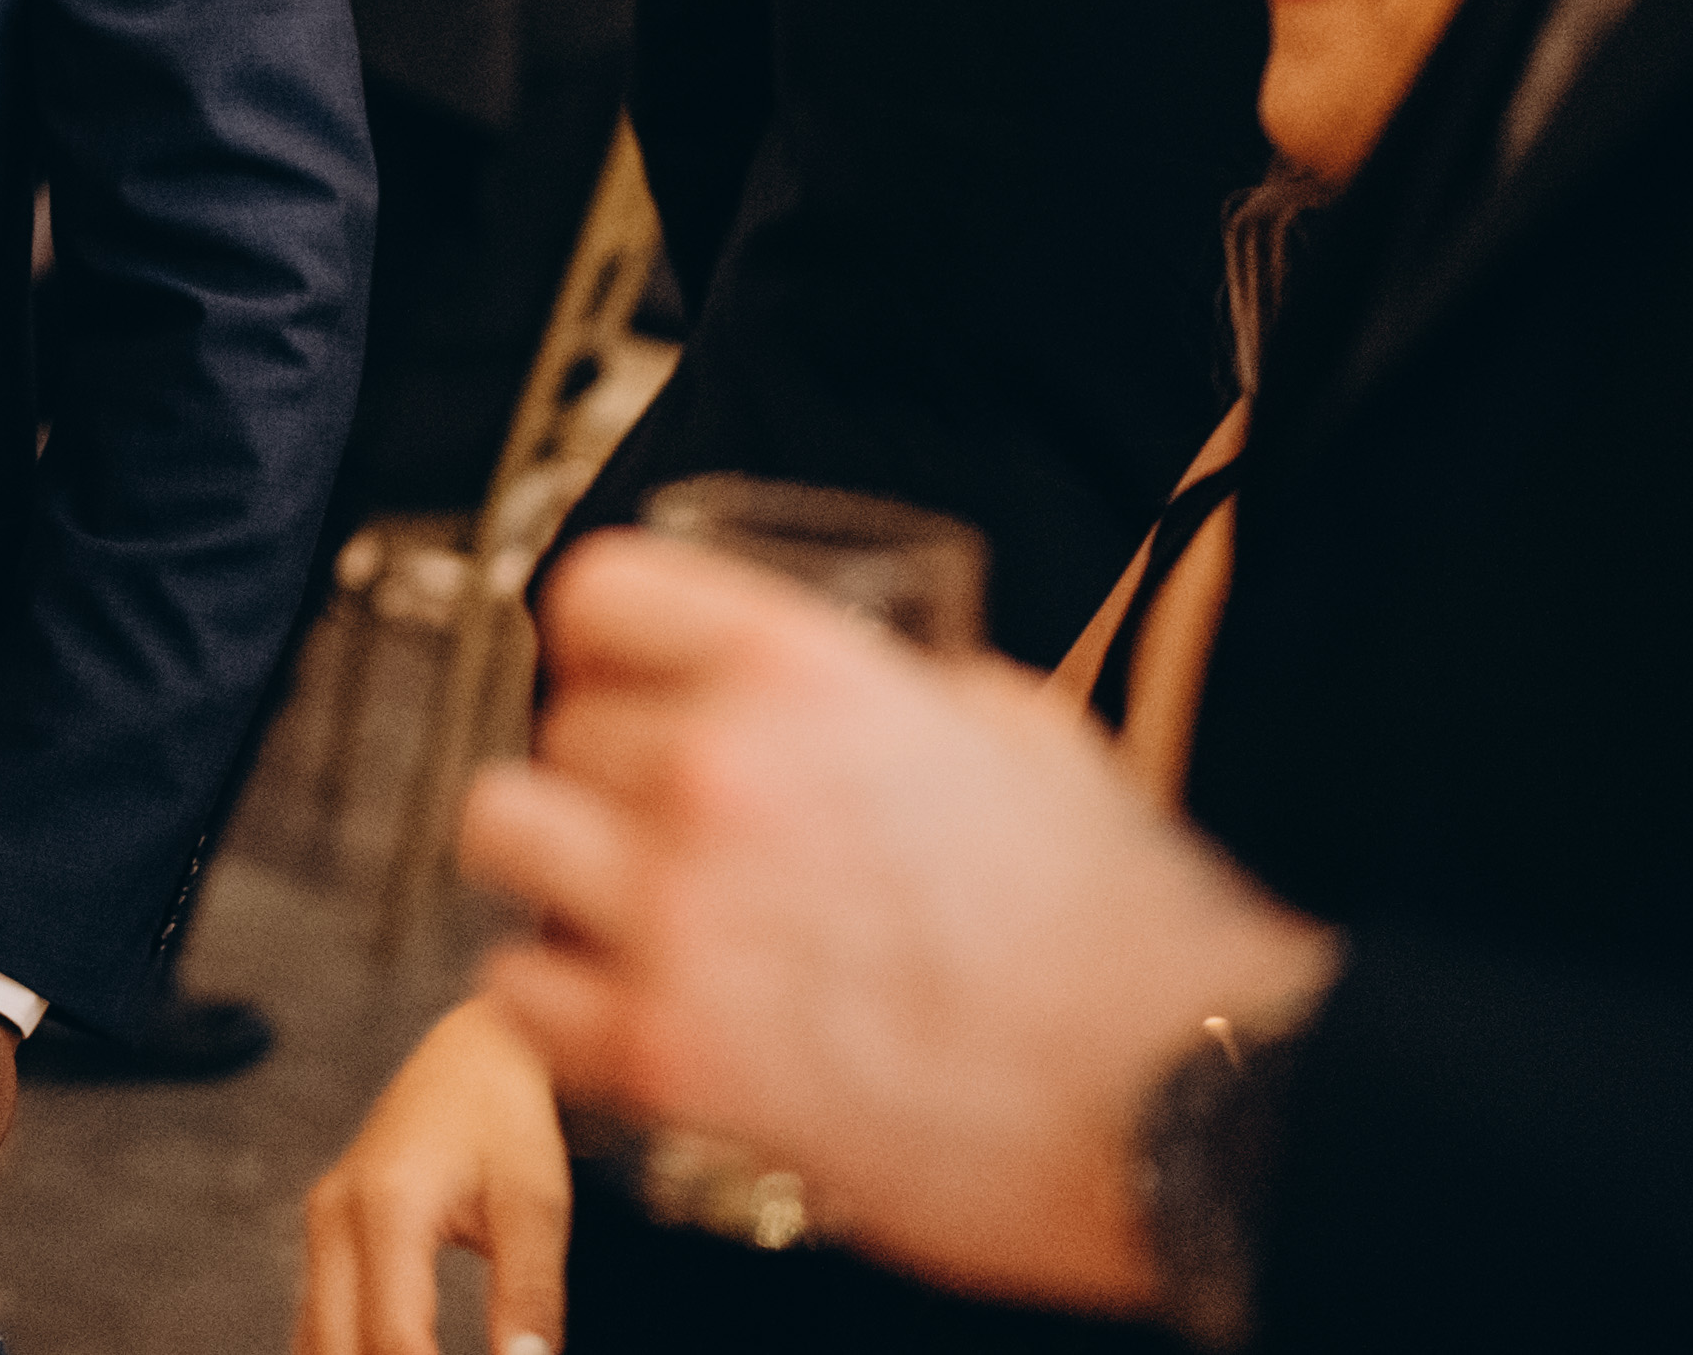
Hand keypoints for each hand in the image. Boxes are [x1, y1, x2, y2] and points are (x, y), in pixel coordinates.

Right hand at [295, 995, 566, 1354]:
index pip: (396, 1342)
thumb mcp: (536, 1205)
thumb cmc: (510, 1119)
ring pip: (313, 1345)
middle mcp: (334, 1219)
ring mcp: (321, 1228)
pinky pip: (318, 1325)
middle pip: (335, 1352)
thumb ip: (528, 1299)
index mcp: (386, 1207)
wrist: (474, 1050)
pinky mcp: (326, 1236)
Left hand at [460, 534, 1336, 1317]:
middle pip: (558, 725)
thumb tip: (861, 692)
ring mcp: (681, 913)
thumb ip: (904, 692)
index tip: (613, 672)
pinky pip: (518, 993)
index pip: (600, 592)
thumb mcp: (1023, 730)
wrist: (1189, 1099)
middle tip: (654, 826)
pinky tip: (613, 1009)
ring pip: (504, 835)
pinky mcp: (668, 1053)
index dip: (602, 637)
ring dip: (553, 867)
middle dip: (603, 773)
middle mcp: (719, 771)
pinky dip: (553, 1002)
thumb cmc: (1133, 931)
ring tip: (612, 907)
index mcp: (801, 673)